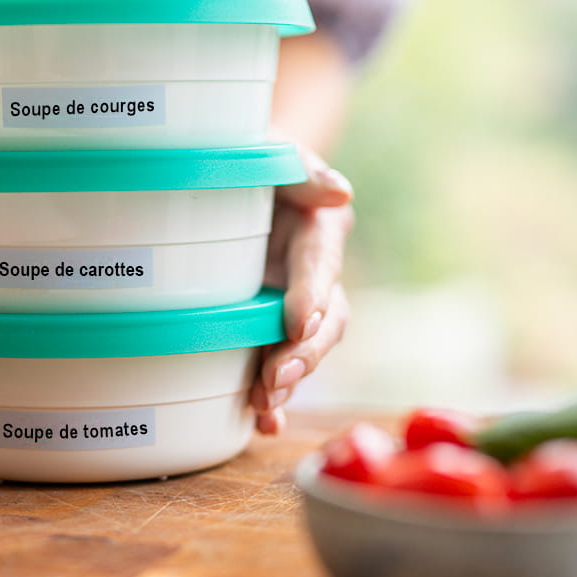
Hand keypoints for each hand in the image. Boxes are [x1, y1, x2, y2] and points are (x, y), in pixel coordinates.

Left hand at [248, 146, 353, 434]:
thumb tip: (339, 192)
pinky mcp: (271, 324)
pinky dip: (272, 396)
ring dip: (286, 382)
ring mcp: (295, 304)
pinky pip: (278, 360)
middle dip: (303, 355)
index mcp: (319, 231)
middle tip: (274, 379)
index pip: (320, 266)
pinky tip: (258, 424)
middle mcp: (315, 276)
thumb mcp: (277, 152)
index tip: (299, 323)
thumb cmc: (256, 157)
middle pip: (325, 322)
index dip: (313, 295)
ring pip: (304, 350)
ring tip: (263, 409)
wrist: (237, 175)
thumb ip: (303, 170)